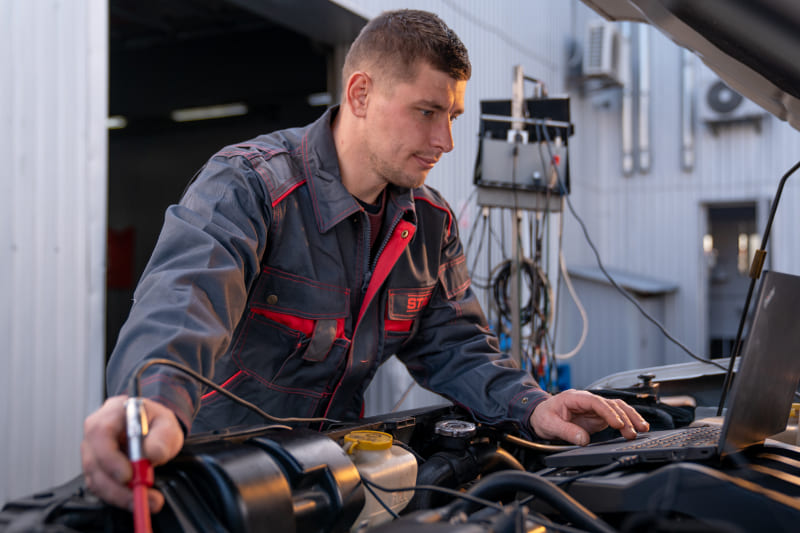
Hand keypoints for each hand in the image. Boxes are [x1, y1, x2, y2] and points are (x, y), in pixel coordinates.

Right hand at [81, 395, 183, 511]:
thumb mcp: (167, 424)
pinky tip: (135, 499)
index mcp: (111, 413)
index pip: (100, 434)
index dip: (110, 458)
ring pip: (96, 479)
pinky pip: (101, 486)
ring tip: (146, 502)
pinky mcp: (96, 468)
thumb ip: (162, 437)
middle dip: (116, 487)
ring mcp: (93, 451)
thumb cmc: (155, 421)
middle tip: (141, 498)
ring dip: (119, 496)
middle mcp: (96, 432)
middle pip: (94, 462)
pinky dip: (118, 497)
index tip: (128, 476)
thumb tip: (151, 455)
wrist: (152, 427)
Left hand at [529, 389, 649, 445]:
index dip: (608, 412)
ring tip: (642, 429)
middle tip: (634, 432)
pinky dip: (627, 422)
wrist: (539, 416)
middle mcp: (587, 401)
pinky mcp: (597, 417)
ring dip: (630, 417)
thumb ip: (566, 431)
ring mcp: (594, 409)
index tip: (617, 423)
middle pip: (611, 404)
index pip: (596, 402)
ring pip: (617, 409)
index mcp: (575, 398)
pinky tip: (636, 428)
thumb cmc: (543, 416)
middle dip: (625, 417)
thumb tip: (583, 440)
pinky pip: (616, 417)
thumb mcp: (550, 424)